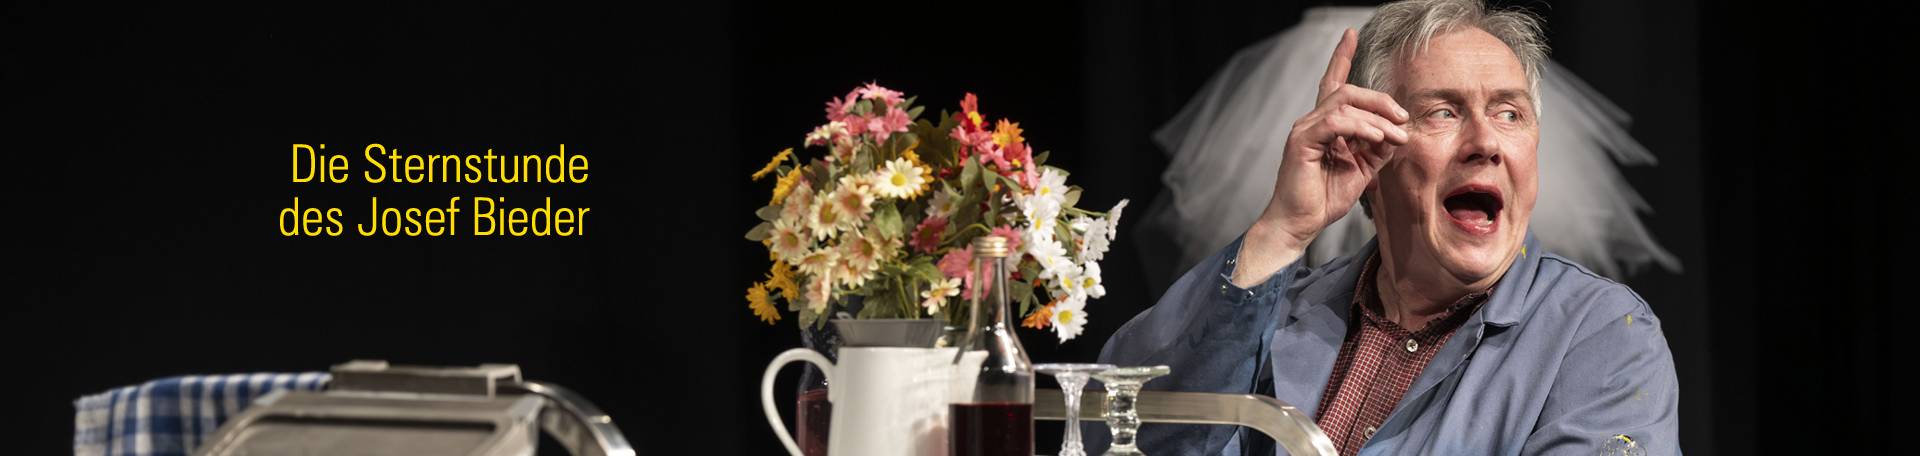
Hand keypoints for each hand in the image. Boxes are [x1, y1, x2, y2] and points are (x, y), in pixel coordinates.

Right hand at [1233, 29, 1409, 286]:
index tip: (1351, 34)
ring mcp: (1304, 130)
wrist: (1299, 224)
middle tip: (1402, 119)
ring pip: (1344, 103)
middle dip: (1380, 100)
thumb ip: (1377, 148)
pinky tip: (1376, 139)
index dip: (1341, 57)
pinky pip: (1335, 122)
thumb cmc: (1324, 199)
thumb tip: (1399, 133)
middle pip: (1347, 91)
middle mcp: (1312, 122)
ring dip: (1377, 118)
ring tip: (1395, 136)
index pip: (1333, 84)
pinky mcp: (1302, 142)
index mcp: (1324, 126)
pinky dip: (1360, 127)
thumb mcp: (1363, 170)